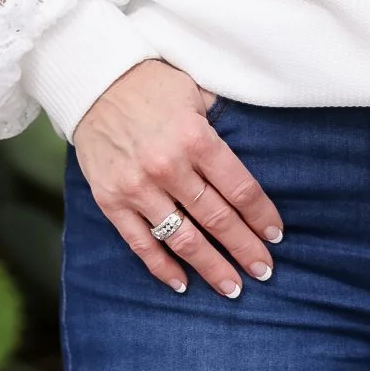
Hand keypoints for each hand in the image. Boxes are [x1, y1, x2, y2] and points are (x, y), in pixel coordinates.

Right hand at [72, 59, 283, 298]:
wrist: (93, 81)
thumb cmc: (152, 84)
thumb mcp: (196, 91)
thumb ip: (221, 121)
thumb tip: (257, 141)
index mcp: (196, 137)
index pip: (240, 188)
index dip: (261, 216)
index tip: (276, 235)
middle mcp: (169, 166)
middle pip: (217, 219)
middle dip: (244, 249)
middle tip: (264, 271)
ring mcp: (138, 187)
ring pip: (183, 239)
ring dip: (211, 267)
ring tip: (232, 288)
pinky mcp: (111, 201)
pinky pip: (141, 244)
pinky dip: (162, 268)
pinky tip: (182, 284)